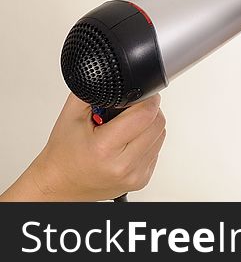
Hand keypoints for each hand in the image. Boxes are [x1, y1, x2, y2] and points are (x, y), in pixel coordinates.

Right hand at [1, 92, 166, 201]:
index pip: (145, 114)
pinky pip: (156, 150)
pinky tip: (127, 142)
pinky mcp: (142, 180)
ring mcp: (135, 175)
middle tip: (129, 109)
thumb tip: (111, 75)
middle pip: (158, 123)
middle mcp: (123, 165)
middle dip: (148, 110)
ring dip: (149, 126)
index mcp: (105, 148)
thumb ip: (91, 92)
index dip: (147, 98)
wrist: (57, 186)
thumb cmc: (62, 155)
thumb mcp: (70, 117)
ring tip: (125, 127)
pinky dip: (147, 141)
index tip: (140, 94)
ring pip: (161, 136)